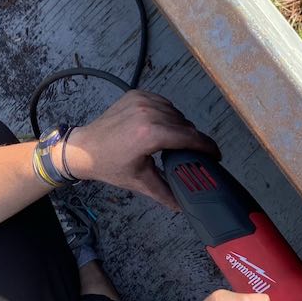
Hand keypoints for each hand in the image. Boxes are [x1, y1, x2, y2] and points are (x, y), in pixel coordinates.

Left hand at [64, 90, 219, 208]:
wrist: (84, 148)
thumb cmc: (110, 165)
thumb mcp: (140, 182)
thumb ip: (166, 193)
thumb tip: (184, 206)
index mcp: (150, 134)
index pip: (190, 138)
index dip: (207, 147)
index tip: (216, 155)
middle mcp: (148, 113)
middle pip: (185, 125)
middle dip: (193, 140)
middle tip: (195, 154)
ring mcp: (142, 100)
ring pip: (176, 113)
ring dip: (181, 127)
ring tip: (178, 143)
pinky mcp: (136, 94)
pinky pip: (164, 103)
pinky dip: (168, 114)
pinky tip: (164, 127)